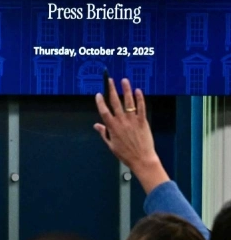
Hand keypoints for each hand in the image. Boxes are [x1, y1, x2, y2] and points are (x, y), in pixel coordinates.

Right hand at [94, 77, 168, 192]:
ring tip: (124, 80)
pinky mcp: (143, 121)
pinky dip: (139, 98)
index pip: (104, 111)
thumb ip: (104, 133)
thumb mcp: (111, 145)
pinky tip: (138, 91)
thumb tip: (97, 125)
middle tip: (110, 80)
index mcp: (112, 127)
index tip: (99, 94)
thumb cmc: (125, 154)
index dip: (100, 101)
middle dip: (112, 90)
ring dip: (126, 90)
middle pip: (115, 102)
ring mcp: (133, 120)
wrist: (142, 159)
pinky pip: (141, 107)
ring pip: (128, 102)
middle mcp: (121, 121)